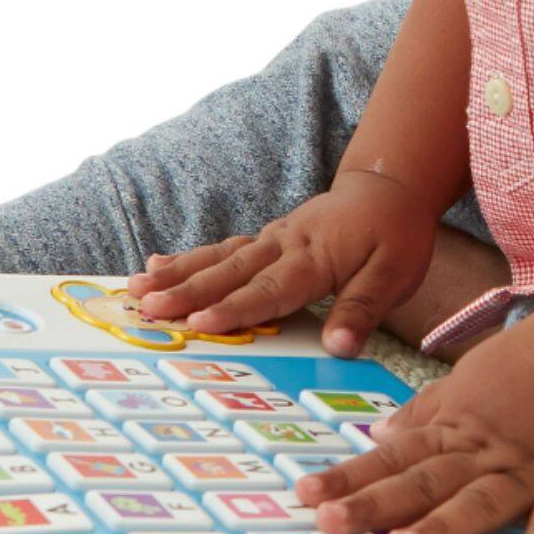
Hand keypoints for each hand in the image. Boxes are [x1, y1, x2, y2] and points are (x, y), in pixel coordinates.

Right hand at [126, 171, 439, 356]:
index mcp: (315, 257)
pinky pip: (222, 248)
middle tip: (147, 306)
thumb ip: (364, 307)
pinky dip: (188, 256)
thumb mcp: (396, 272)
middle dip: (186, 291)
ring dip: (176, 273)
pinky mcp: (266, 237)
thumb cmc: (397, 233)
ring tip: (136, 287)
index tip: (199, 322)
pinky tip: (158, 262)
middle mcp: (285, 244)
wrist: (390, 186)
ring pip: (218, 257)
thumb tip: (340, 347)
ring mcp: (271, 238)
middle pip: (230, 271)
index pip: (270, 289)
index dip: (235, 308)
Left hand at [295, 315, 533, 533]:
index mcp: (455, 428)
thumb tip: (380, 434)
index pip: (392, 457)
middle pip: (422, 480)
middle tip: (334, 523)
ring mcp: (526, 471)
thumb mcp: (465, 379)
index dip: (350, 476)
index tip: (308, 495)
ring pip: (478, 501)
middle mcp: (483, 452)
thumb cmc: (532, 363)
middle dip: (376, 503)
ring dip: (440, 526)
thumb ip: (425, 412)